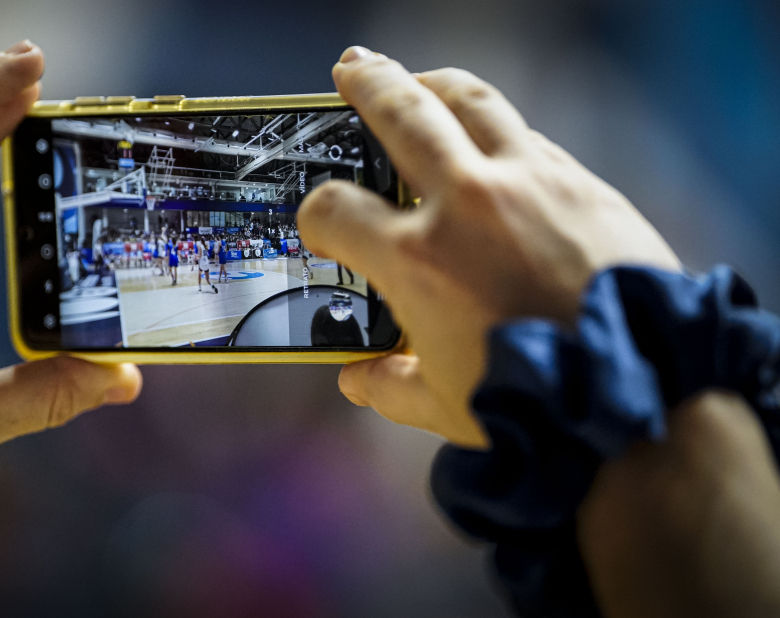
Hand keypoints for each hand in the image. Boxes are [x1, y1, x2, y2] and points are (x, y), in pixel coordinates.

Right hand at [298, 47, 679, 446]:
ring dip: (435, 83)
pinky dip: (498, 133)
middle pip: (401, 111)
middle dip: (367, 84)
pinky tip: (492, 145)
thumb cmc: (535, 406)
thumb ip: (388, 385)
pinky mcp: (581, 183)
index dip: (317, 216)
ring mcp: (528, 183)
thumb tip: (356, 379)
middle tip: (351, 70)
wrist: (640, 391)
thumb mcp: (443, 405)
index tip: (324, 226)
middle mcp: (466, 204)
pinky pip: (529, 137)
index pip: (334, 208)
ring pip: (471, 100)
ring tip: (419, 80)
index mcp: (416, 259)